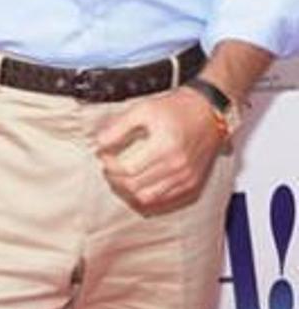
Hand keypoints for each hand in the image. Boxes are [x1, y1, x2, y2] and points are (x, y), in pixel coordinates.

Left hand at [95, 86, 223, 211]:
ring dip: (128, 190)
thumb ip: (119, 127)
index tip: (104, 155)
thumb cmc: (178, 108)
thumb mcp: (144, 109)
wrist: (209, 112)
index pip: (127, 169)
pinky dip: (146, 196)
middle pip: (134, 187)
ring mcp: (186, 179)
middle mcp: (177, 166)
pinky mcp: (191, 185)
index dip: (109, 164)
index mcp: (165, 146)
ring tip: (121, 175)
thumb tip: (100, 143)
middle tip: (109, 166)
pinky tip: (138, 183)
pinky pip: (163, 201)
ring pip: (147, 198)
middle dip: (115, 178)